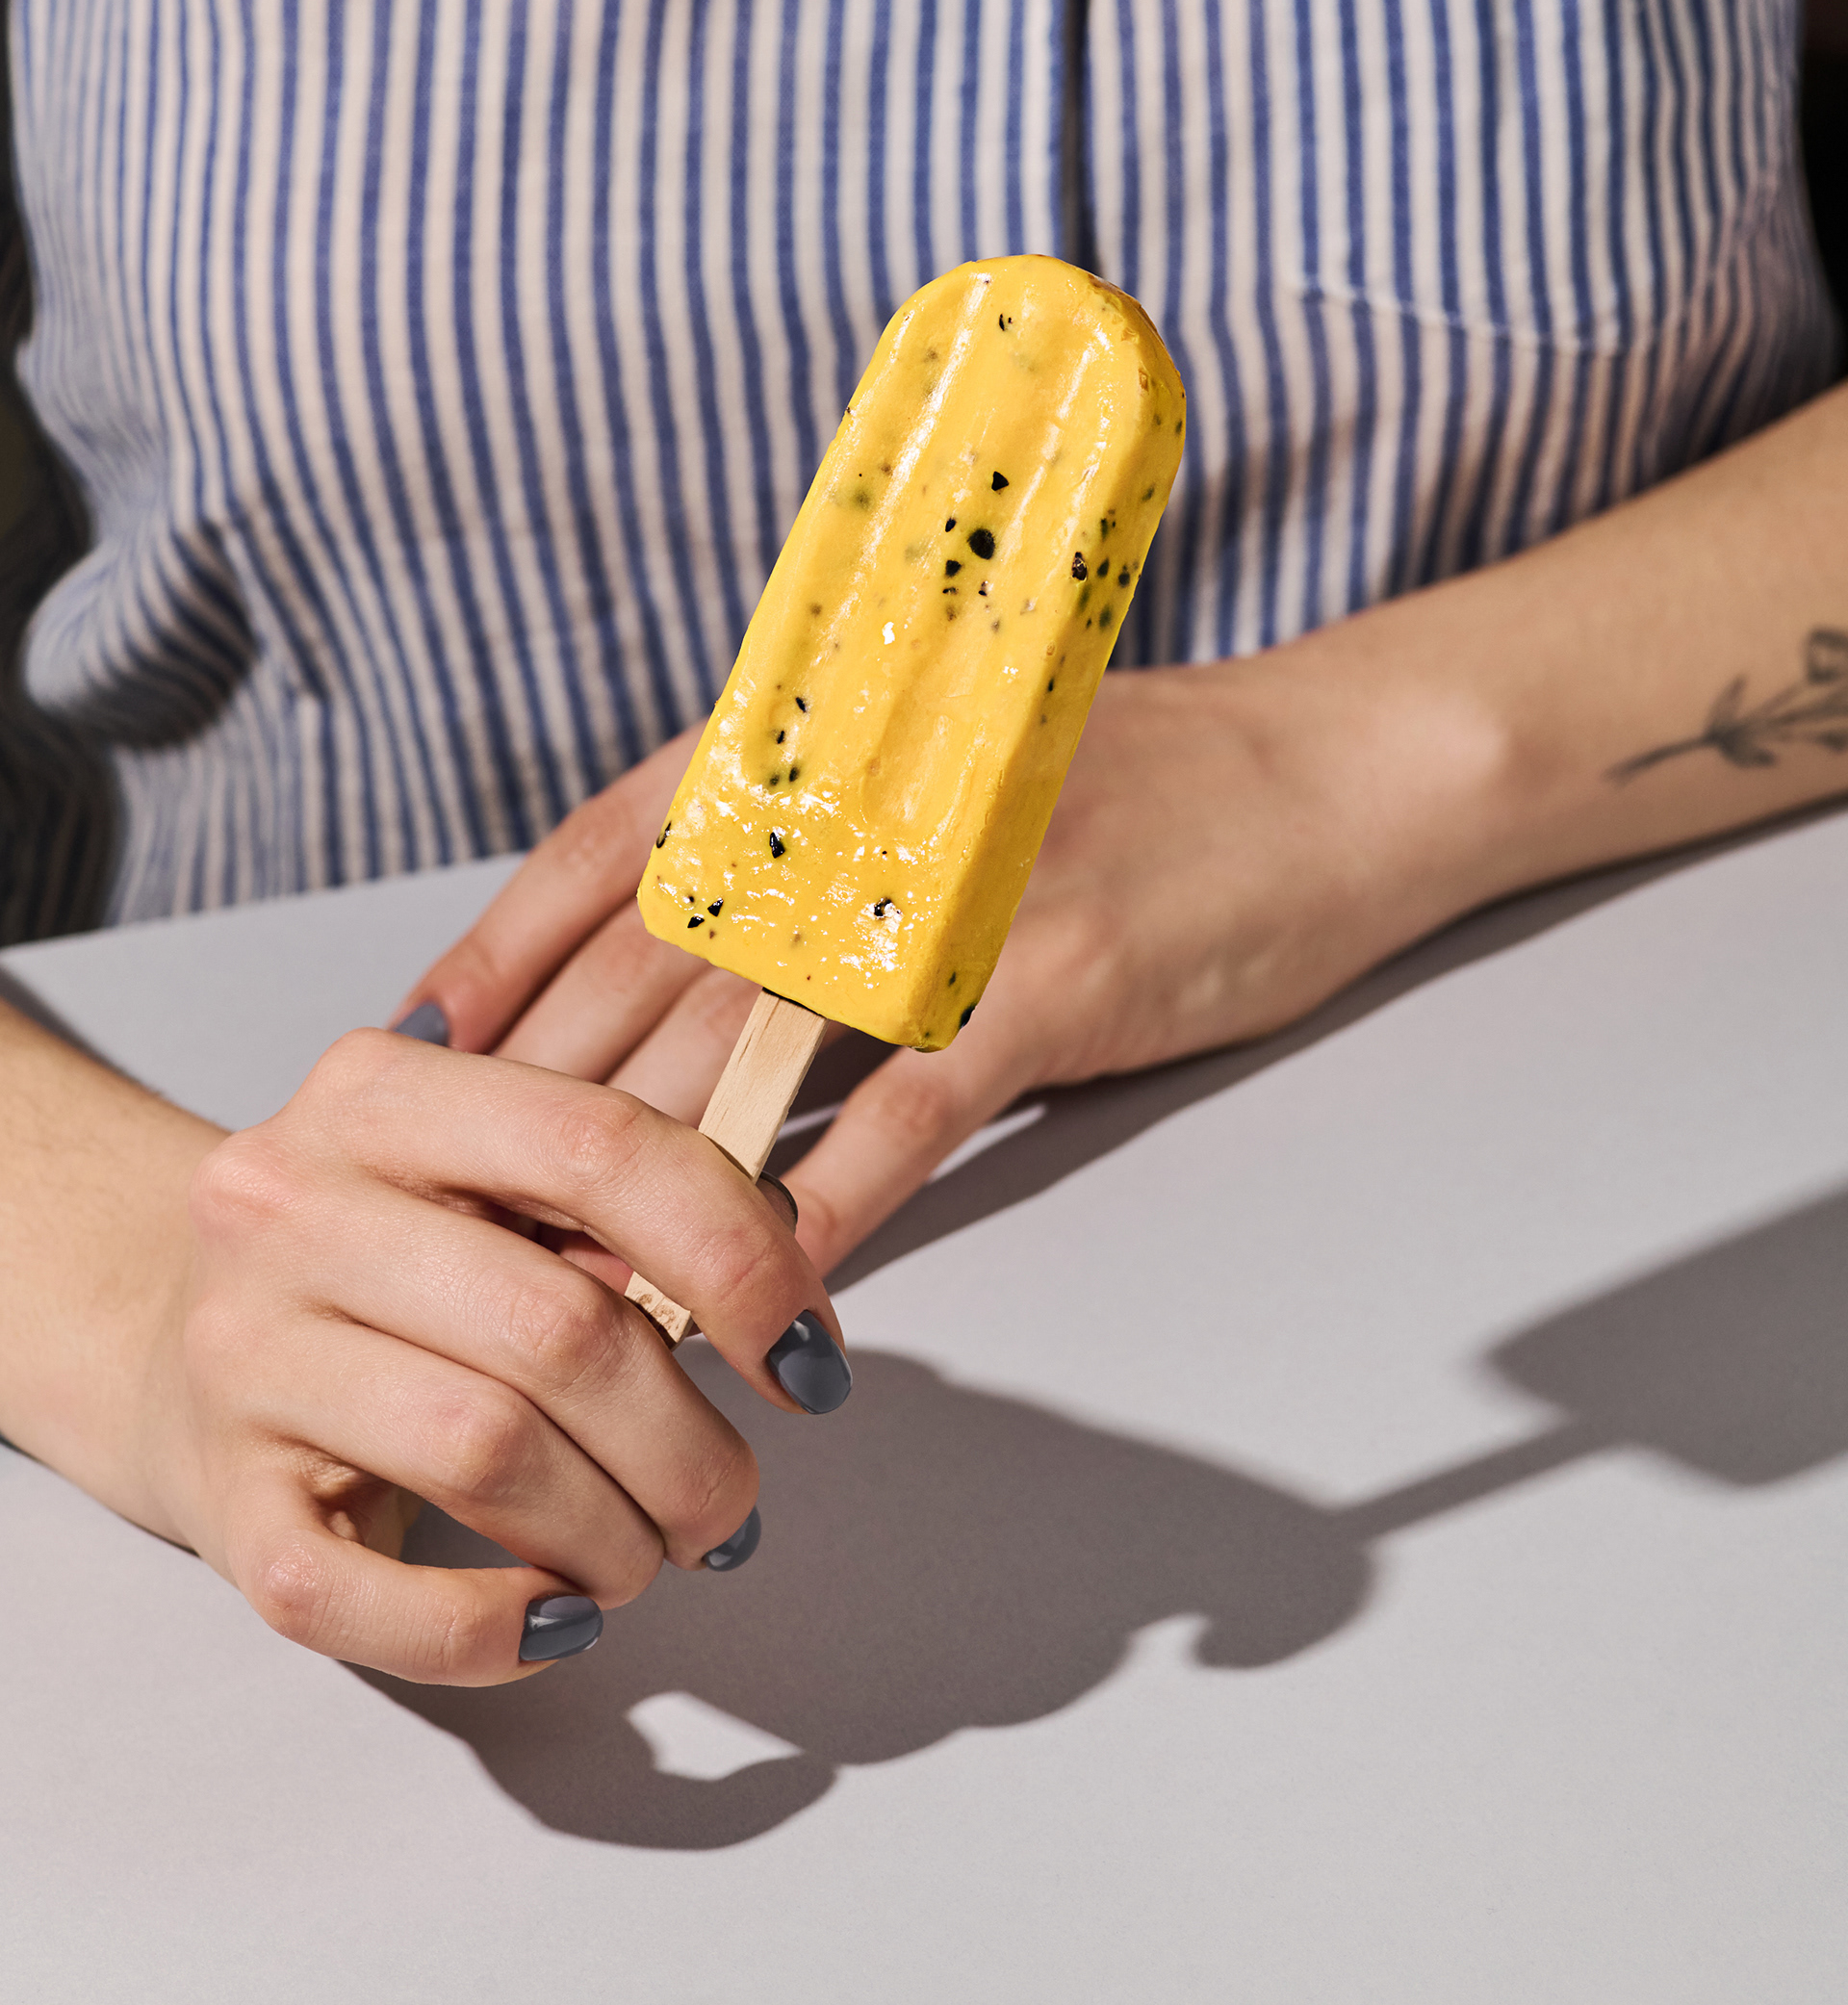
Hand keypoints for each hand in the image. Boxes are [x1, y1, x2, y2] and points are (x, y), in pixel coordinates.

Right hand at [129, 1031, 845, 1683]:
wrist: (159, 1330)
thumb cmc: (379, 1257)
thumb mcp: (485, 1179)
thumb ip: (623, 1206)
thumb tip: (787, 1298)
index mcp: (380, 1093)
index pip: (601, 1147)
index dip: (741, 1259)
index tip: (809, 1358)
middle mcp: (288, 1203)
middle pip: (560, 1328)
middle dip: (690, 1442)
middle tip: (733, 1502)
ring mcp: (241, 1353)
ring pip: (487, 1452)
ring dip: (614, 1535)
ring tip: (651, 1555)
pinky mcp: (219, 1502)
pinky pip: (368, 1599)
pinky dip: (493, 1632)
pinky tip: (558, 1622)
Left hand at [398, 641, 1499, 1274]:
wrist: (1317, 777)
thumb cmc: (1123, 785)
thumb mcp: (939, 781)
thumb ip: (808, 852)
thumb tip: (678, 973)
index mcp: (822, 753)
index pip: (609, 853)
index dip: (500, 958)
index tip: (413, 1055)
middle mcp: (861, 816)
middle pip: (649, 978)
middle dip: (544, 1107)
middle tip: (463, 1215)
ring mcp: (948, 899)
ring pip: (749, 1058)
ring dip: (649, 1185)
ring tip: (570, 1287)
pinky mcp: (1047, 985)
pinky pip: (901, 1120)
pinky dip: (821, 1210)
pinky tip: (758, 1291)